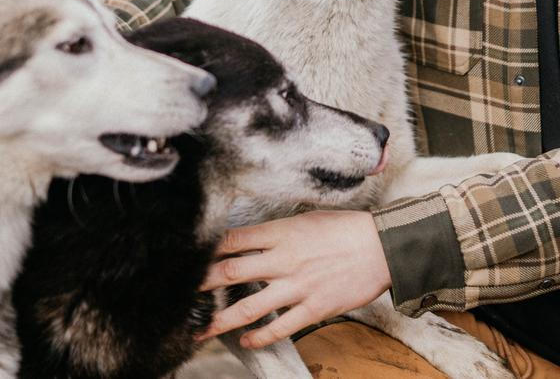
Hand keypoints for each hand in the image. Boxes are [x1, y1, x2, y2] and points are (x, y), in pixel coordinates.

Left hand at [198, 209, 391, 347]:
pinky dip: (259, 336)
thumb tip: (250, 240)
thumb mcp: (307, 219)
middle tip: (177, 293)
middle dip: (200, 284)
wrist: (383, 247)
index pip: (233, 240)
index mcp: (282, 232)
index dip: (206, 250)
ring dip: (220, 320)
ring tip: (199, 330)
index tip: (187, 258)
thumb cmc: (347, 229)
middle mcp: (284, 259)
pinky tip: (246, 340)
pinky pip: (279, 327)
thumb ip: (277, 232)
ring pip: (249, 307)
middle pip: (230, 272)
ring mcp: (298, 286)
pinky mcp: (313, 308)